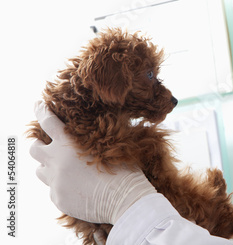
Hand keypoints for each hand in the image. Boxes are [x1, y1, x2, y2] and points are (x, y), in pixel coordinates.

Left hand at [29, 101, 156, 223]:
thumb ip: (92, 139)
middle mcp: (56, 160)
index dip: (41, 111)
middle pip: (34, 148)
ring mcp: (55, 180)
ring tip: (64, 170)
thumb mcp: (109, 145)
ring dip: (49, 167)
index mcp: (69, 142)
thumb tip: (96, 130)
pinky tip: (78, 188)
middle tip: (47, 146)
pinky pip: (54, 189)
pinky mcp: (58, 198)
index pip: (48, 120)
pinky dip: (62, 186)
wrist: (124, 199)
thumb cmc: (123, 169)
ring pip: (40, 171)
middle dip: (39, 145)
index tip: (38, 105)